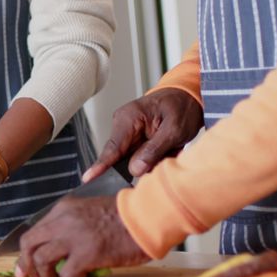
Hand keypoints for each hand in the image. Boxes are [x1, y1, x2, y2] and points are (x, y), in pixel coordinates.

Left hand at [16, 195, 150, 276]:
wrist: (148, 216)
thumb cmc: (127, 217)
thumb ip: (73, 225)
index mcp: (64, 209)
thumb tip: (63, 250)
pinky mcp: (87, 253)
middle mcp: (63, 220)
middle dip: (27, 267)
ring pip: (42, 261)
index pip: (34, 232)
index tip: (26, 268)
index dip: (27, 253)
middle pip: (29, 245)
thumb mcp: (92, 212)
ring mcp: (73, 237)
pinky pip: (68, 276)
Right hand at [82, 88, 202, 181]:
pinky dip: (154, 158)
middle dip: (141, 165)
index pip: (112, 148)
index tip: (88, 179)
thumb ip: (154, 150)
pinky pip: (139, 158)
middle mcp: (123, 125)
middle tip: (163, 157)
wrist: (188, 97)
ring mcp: (128, 133)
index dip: (101, 166)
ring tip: (171, 148)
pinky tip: (168, 149)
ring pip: (132, 161)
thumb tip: (134, 169)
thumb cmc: (182, 106)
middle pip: (121, 158)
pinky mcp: (135, 140)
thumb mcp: (174, 130)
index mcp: (128, 118)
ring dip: (152, 161)